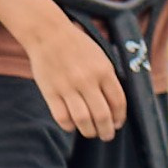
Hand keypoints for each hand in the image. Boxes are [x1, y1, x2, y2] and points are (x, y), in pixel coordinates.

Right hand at [23, 14, 127, 139]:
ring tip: (91, 133)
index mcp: (103, 71)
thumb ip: (109, 79)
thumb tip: (116, 106)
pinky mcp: (50, 91)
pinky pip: (62, 117)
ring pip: (83, 120)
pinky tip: (72, 125)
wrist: (47, 33)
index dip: (120, 118)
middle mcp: (87, 80)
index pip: (118, 102)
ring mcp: (67, 86)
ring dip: (89, 131)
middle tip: (107, 135)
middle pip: (102, 116)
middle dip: (107, 131)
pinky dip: (69, 125)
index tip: (118, 124)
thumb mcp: (101, 57)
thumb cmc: (77, 45)